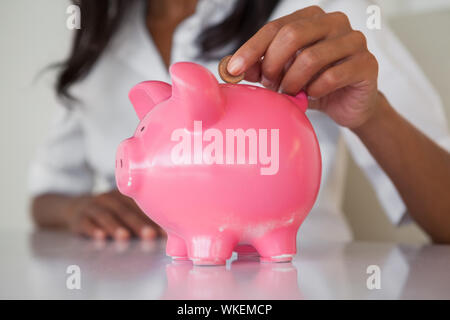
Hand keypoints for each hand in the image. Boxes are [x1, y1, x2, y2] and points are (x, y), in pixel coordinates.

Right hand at [64, 190, 164, 240]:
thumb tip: (166, 236)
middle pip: (125, 210)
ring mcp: (93, 206)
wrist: (76, 209)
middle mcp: (109, 198)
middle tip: (150, 235)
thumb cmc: (110, 214)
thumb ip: (141, 220)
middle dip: (139, 224)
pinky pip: (86, 223)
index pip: (140, 206)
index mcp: (125, 195)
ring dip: (116, 226)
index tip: (165, 233)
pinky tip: (100, 237)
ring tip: (125, 237)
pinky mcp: (79, 217)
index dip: (153, 219)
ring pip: (105, 215)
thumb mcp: (124, 211)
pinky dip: (93, 230)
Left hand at [227, 5, 378, 128]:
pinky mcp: (367, 63)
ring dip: (293, 81)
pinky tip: (312, 95)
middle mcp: (334, 22)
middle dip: (272, 64)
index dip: (251, 49)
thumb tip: (233, 66)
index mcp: (310, 18)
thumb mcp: (283, 75)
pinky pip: (332, 76)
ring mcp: (353, 40)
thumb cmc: (314, 84)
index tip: (234, 69)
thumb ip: (261, 67)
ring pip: (310, 57)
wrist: (348, 104)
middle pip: (291, 35)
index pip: (274, 28)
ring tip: (291, 93)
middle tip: (269, 84)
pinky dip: (315, 90)